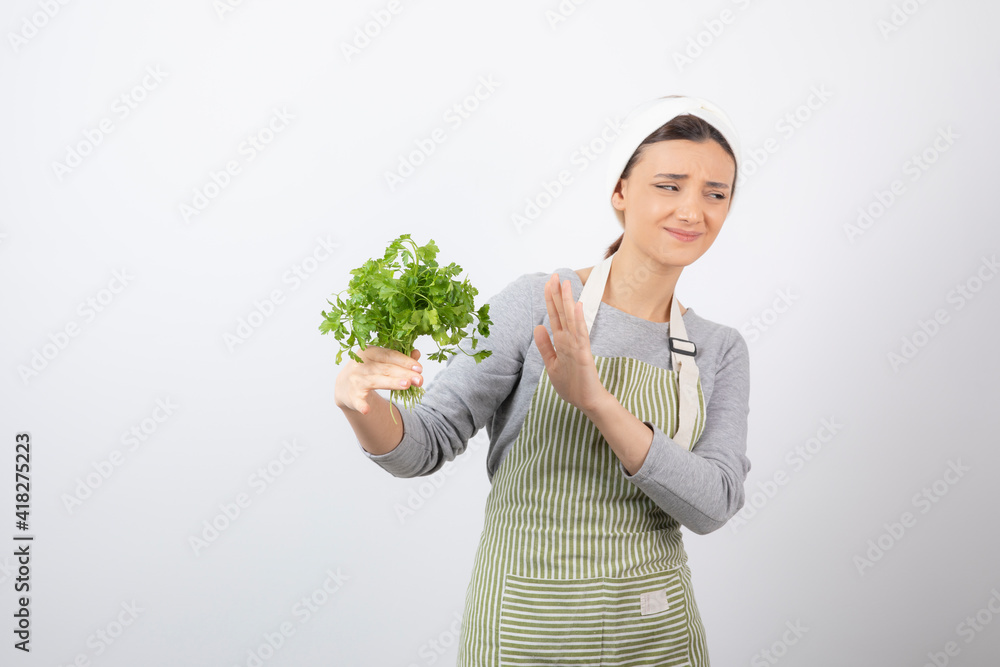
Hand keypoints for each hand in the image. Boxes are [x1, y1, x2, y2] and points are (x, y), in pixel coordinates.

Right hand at [335, 346, 422, 414]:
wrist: (344, 385)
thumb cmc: (368, 370)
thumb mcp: (381, 362)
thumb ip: (399, 359)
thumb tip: (416, 353)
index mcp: (369, 352)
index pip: (390, 355)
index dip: (405, 361)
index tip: (420, 368)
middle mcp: (361, 364)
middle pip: (386, 369)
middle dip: (404, 374)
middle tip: (420, 380)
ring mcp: (356, 379)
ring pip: (377, 381)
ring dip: (391, 383)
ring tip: (406, 385)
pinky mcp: (352, 395)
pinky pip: (358, 400)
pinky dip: (361, 405)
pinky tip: (367, 410)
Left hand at [533, 274, 608, 414]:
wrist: (587, 401)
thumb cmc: (573, 384)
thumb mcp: (552, 364)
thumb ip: (545, 346)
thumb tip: (537, 327)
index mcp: (561, 342)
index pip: (554, 316)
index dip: (551, 299)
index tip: (548, 282)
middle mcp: (569, 340)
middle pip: (562, 313)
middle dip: (558, 294)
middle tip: (555, 275)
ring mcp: (577, 346)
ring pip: (571, 319)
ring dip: (568, 301)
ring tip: (566, 284)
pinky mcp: (584, 355)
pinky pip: (580, 335)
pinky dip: (578, 320)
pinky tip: (577, 307)